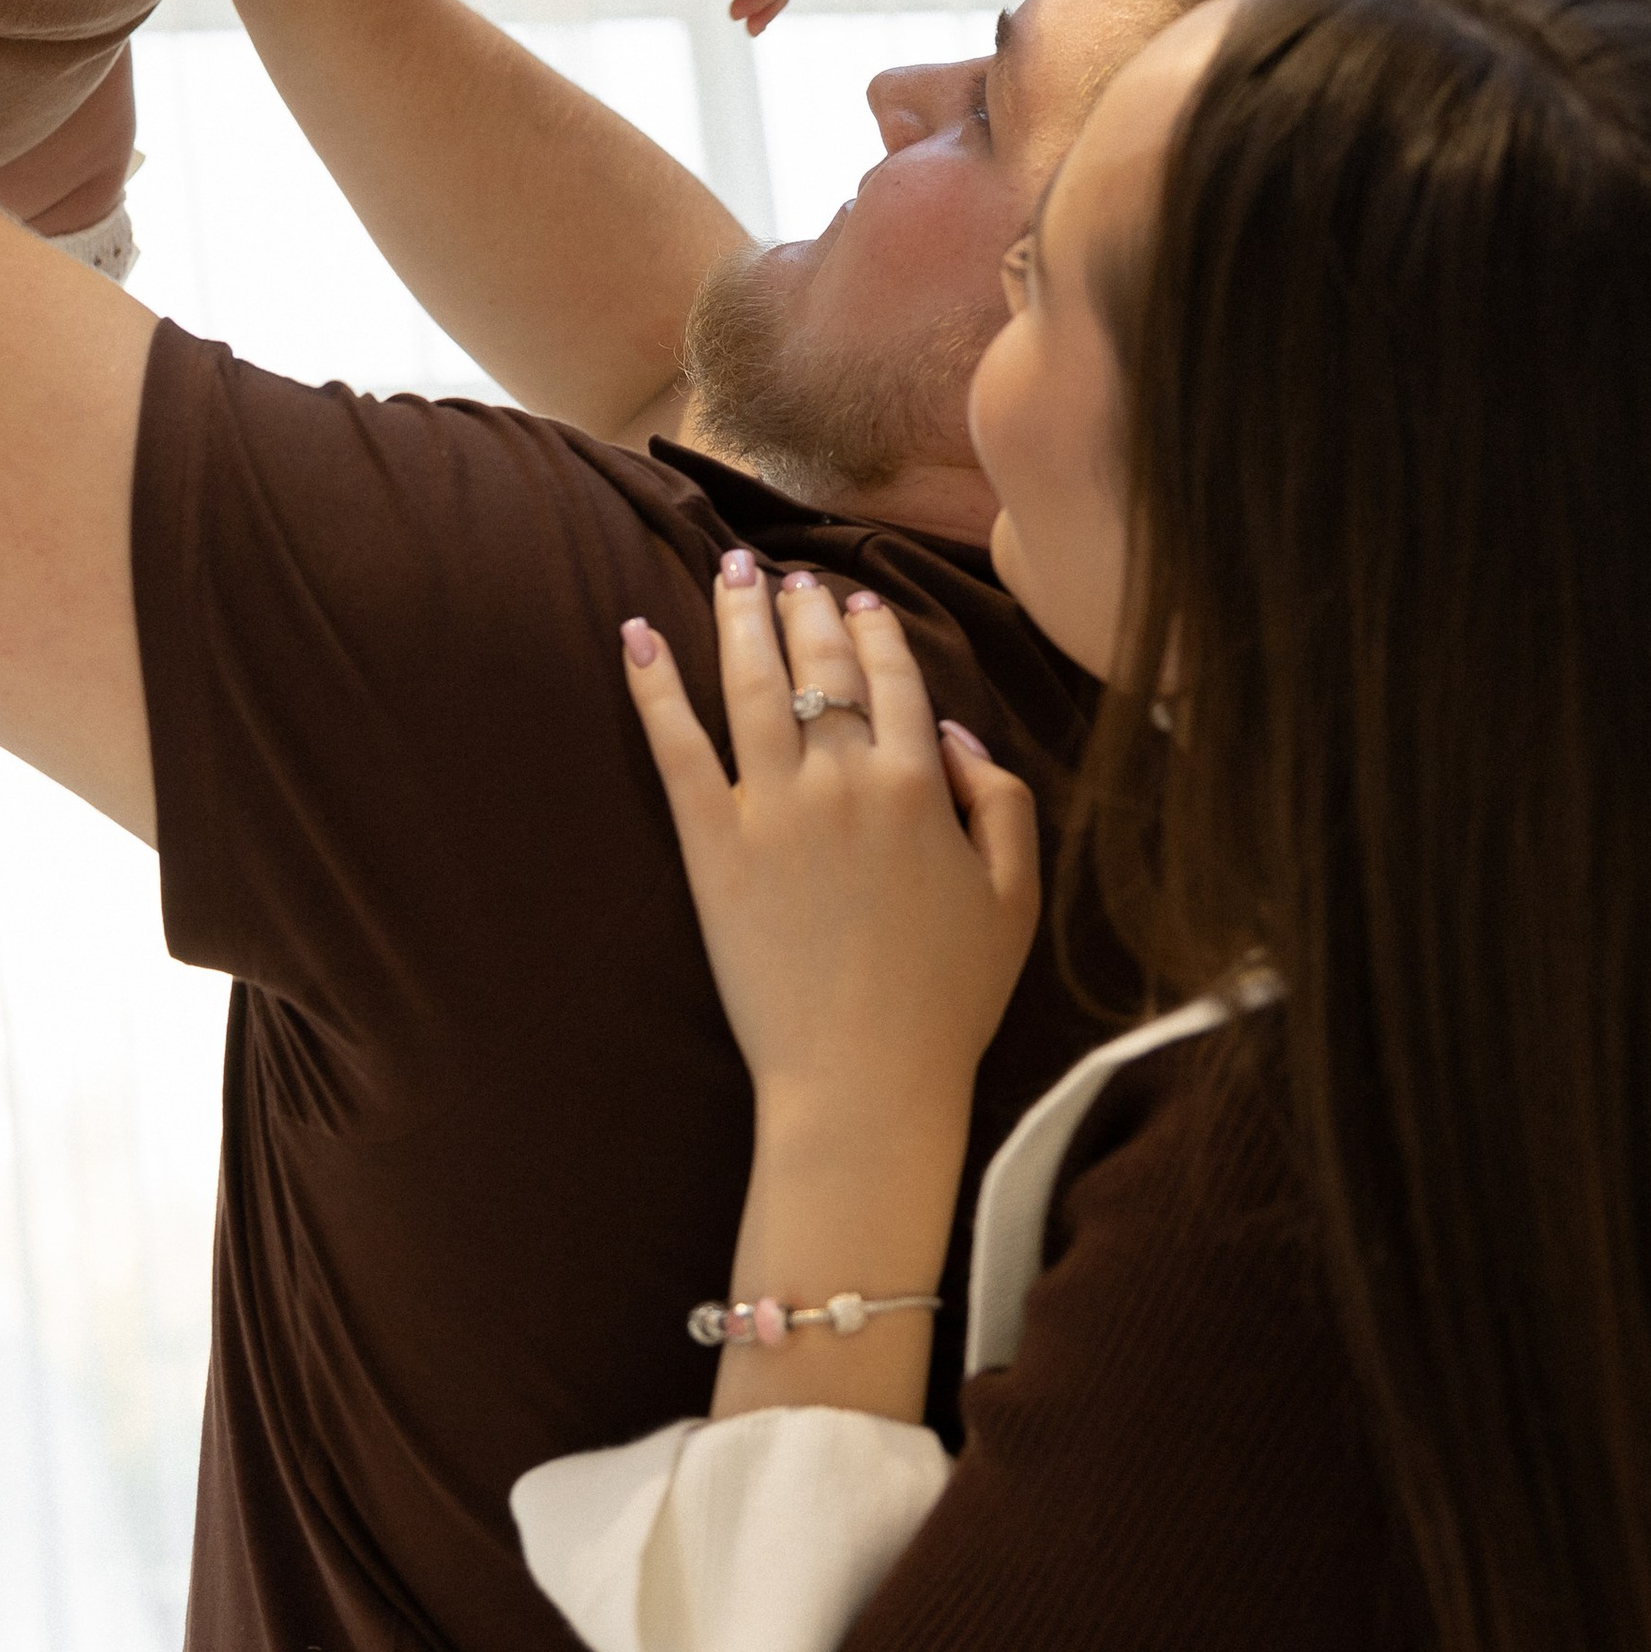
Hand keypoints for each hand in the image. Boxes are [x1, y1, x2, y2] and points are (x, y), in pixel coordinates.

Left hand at [623, 564, 1036, 1145]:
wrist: (864, 1079)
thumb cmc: (947, 1000)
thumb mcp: (1015, 897)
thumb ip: (1001, 802)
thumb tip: (952, 735)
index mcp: (916, 783)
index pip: (891, 678)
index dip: (874, 631)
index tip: (858, 601)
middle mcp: (842, 777)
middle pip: (818, 667)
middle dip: (804, 608)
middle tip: (790, 575)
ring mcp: (770, 807)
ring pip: (749, 684)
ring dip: (738, 617)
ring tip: (730, 572)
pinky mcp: (711, 846)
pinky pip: (675, 746)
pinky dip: (652, 684)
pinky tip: (635, 633)